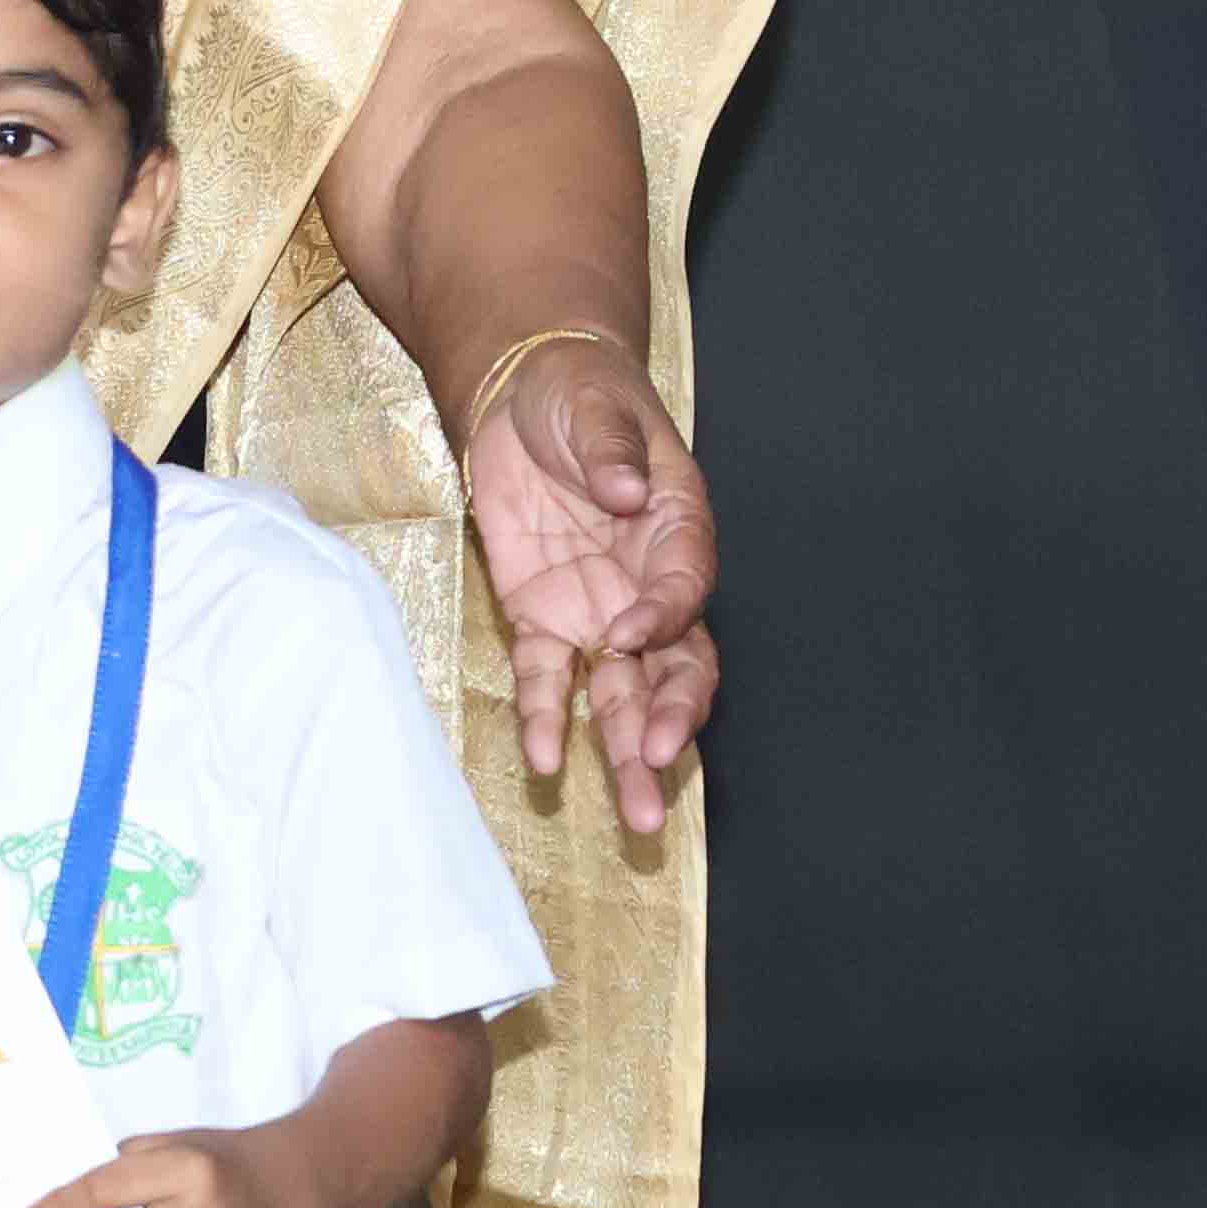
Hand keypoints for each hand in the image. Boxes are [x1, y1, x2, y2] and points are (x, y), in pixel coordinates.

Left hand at [465, 337, 719, 834]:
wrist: (521, 396)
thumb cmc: (576, 394)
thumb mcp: (593, 404)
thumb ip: (612, 448)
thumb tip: (629, 492)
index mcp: (676, 528)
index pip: (685, 587)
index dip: (663, 616)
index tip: (630, 634)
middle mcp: (646, 585)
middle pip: (676, 664)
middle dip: (673, 719)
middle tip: (660, 763)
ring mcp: (599, 610)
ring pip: (625, 693)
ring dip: (628, 750)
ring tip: (634, 813)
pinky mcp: (544, 619)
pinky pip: (549, 677)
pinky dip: (548, 717)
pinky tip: (546, 760)